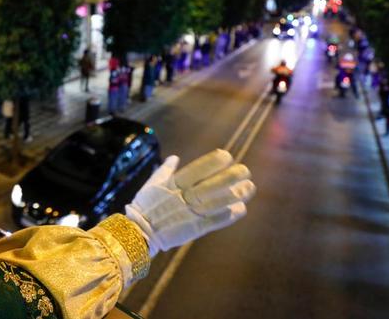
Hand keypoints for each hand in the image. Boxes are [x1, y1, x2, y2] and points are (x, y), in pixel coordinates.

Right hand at [125, 149, 254, 256]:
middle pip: (209, 186)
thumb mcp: (152, 184)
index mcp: (171, 184)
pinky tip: (241, 208)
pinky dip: (228, 216)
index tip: (227, 155)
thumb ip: (165, 170)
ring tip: (249, 187)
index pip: (195, 170)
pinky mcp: (193, 229)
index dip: (211, 163)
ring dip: (234, 195)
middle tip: (245, 170)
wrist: (138, 233)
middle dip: (228, 178)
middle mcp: (181, 198)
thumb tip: (174, 157)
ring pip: (215, 203)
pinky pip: (214, 221)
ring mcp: (189, 214)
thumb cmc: (144, 206)